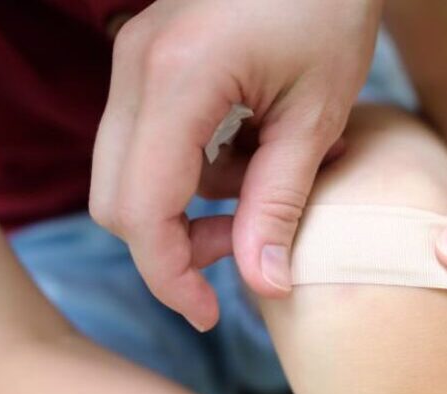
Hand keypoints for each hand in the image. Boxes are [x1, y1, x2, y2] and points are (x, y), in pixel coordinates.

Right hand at [90, 0, 381, 330]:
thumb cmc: (330, 6)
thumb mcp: (316, 114)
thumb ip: (279, 204)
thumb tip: (262, 283)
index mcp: (176, 79)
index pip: (140, 211)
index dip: (168, 276)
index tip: (206, 311)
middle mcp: (134, 70)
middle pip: (115, 201)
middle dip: (170, 245)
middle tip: (235, 250)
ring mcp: (131, 63)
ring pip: (124, 176)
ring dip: (181, 207)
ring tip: (255, 190)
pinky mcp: (143, 65)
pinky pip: (142, 145)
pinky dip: (184, 172)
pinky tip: (240, 153)